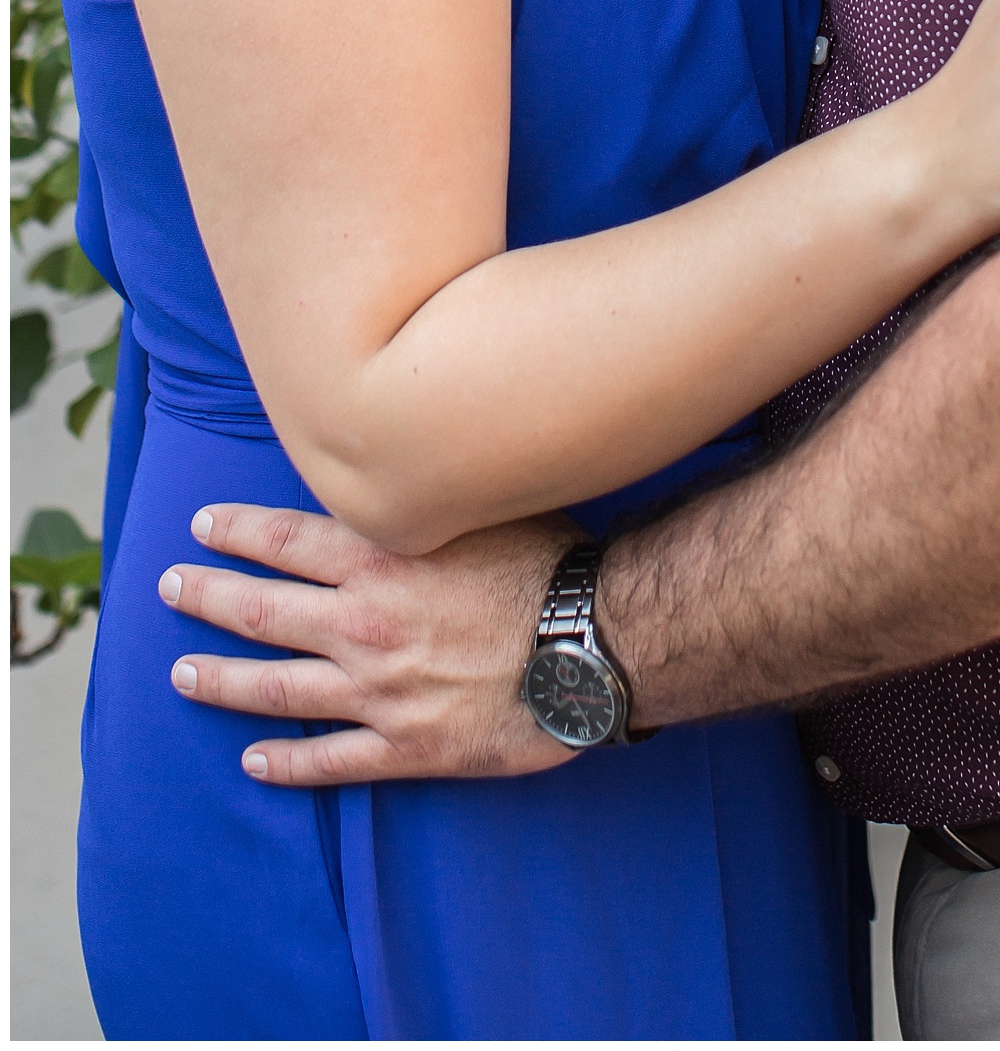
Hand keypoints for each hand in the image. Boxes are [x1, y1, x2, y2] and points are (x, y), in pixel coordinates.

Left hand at [159, 503, 574, 786]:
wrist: (595, 646)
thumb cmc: (553, 566)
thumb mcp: (485, 509)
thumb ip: (430, 501)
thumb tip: (401, 471)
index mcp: (383, 560)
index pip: (287, 541)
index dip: (238, 532)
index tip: (202, 527)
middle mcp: (367, 624)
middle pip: (263, 610)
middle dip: (208, 597)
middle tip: (169, 588)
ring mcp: (381, 691)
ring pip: (278, 687)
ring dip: (223, 681)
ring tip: (183, 676)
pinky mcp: (408, 746)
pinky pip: (331, 760)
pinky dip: (287, 763)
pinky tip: (255, 762)